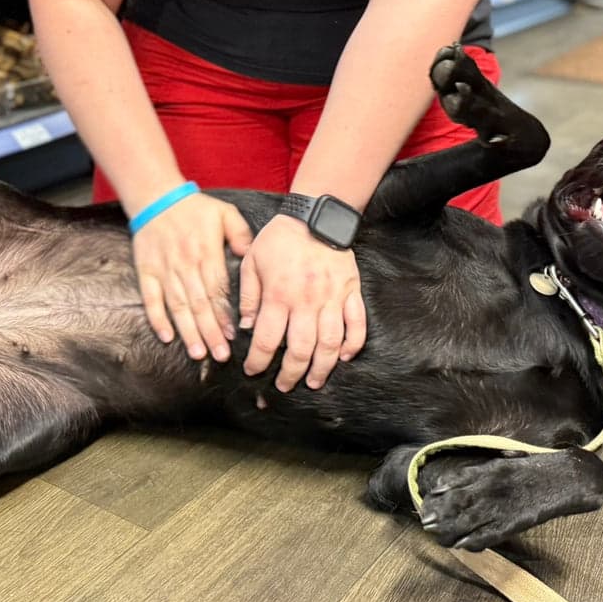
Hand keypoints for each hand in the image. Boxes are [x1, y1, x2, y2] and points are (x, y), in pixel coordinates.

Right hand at [132, 193, 253, 361]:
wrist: (155, 196)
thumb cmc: (194, 207)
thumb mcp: (225, 213)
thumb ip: (241, 234)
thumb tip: (249, 256)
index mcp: (206, 252)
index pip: (217, 289)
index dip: (224, 314)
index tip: (231, 336)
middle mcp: (185, 263)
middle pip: (199, 303)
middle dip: (210, 331)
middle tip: (220, 355)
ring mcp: (164, 269)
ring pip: (177, 305)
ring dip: (187, 331)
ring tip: (197, 353)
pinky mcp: (146, 270)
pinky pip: (151, 298)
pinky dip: (157, 318)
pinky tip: (166, 336)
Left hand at [239, 214, 366, 390]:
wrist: (316, 215)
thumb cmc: (280, 239)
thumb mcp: (252, 261)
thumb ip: (247, 296)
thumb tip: (245, 327)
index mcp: (279, 294)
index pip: (266, 339)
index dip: (258, 361)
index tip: (252, 371)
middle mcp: (307, 301)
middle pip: (300, 350)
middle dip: (290, 373)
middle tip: (284, 385)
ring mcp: (332, 298)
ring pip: (330, 344)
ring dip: (322, 368)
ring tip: (314, 381)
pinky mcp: (351, 292)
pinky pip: (357, 324)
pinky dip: (352, 344)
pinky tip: (343, 357)